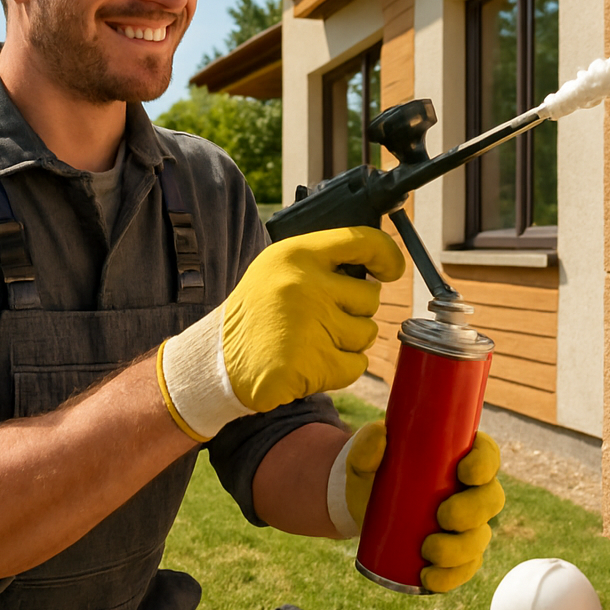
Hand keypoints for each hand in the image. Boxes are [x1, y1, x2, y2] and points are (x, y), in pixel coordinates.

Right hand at [158, 227, 404, 440]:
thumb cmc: (257, 315)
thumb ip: (321, 263)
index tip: (392, 269)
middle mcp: (304, 285)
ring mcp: (308, 324)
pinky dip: (341, 368)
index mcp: (296, 255)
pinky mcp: (311, 363)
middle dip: (356, 312)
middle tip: (323, 320)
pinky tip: (312, 364)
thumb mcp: (279, 271)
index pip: (360, 241)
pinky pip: (355, 365)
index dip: (386, 254)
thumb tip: (377, 262)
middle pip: (370, 298)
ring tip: (312, 341)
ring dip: (348, 342)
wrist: (218, 361)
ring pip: (366, 334)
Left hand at [332, 422, 505, 591]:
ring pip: (480, 538)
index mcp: (460, 458)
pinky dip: (450, 577)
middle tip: (443, 516)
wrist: (363, 506)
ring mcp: (466, 525)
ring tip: (428, 551)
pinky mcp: (454, 554)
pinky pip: (464, 568)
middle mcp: (470, 491)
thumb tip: (380, 437)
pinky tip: (429, 578)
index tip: (464, 471)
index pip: (487, 456)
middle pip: (491, 499)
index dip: (485, 464)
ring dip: (460, 549)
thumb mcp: (365, 456)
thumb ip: (367, 443)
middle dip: (473, 511)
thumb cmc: (374, 472)